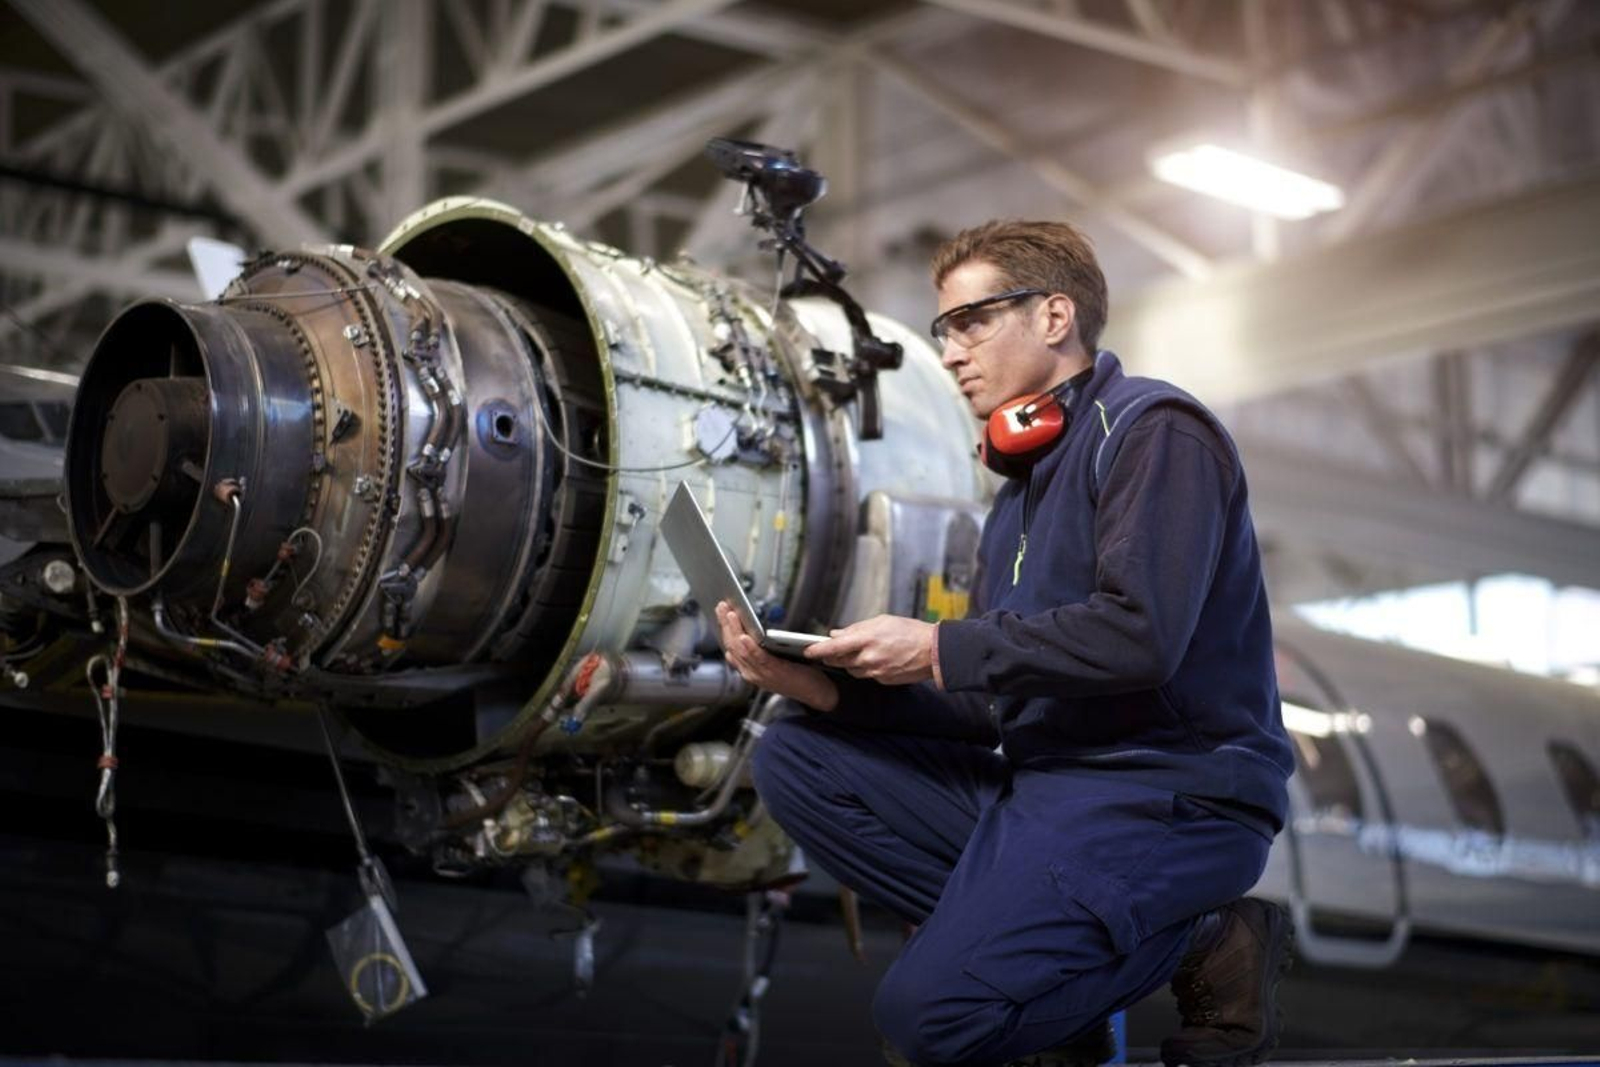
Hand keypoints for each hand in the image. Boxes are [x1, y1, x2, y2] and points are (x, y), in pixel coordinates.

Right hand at [716, 601, 838, 710]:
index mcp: (750, 669)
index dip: (724, 628)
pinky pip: (759, 658)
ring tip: (730, 615)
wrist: (817, 693)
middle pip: (733, 646)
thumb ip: (758, 652)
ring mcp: (762, 674)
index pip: (731, 647)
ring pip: (742, 651)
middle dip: (726, 625)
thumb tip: (746, 635)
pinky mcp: (775, 672)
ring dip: (734, 631)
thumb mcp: (772, 663)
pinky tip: (745, 637)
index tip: (721, 612)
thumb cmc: (797, 676)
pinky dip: (750, 647)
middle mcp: (751, 673)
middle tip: (721, 607)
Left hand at [804, 614, 935, 685]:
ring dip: (850, 662)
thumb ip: (856, 628)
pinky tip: (876, 659)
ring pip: (852, 669)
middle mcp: (868, 657)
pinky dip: (866, 667)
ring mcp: (875, 671)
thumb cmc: (909, 632)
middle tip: (829, 650)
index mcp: (867, 639)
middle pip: (839, 660)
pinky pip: (866, 675)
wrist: (932, 651)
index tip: (808, 651)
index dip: (818, 650)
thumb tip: (837, 634)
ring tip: (862, 651)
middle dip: (832, 655)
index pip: (834, 647)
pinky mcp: (882, 680)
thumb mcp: (882, 621)